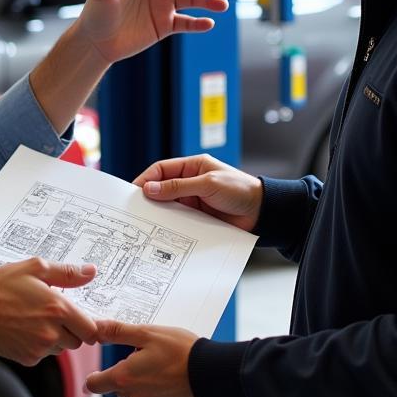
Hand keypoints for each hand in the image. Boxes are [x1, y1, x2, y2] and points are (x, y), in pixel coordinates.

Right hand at [0, 257, 96, 365]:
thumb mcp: (33, 268)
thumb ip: (66, 273)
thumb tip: (91, 272)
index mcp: (58, 308)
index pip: (92, 329)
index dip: (89, 323)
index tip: (80, 316)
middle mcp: (52, 332)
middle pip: (78, 340)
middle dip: (71, 329)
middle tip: (53, 313)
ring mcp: (39, 348)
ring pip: (61, 347)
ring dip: (56, 336)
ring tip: (35, 318)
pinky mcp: (28, 359)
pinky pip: (43, 354)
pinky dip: (39, 345)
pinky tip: (24, 329)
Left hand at [86, 320, 198, 396]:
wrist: (212, 374)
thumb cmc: (180, 352)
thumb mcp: (147, 334)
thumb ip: (118, 332)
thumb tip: (95, 329)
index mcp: (124, 378)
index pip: (93, 384)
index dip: (92, 375)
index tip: (97, 367)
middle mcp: (134, 396)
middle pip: (116, 385)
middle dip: (124, 370)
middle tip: (142, 352)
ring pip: (135, 391)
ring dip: (141, 378)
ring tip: (161, 360)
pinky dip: (156, 386)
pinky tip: (171, 373)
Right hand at [134, 154, 262, 231]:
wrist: (261, 213)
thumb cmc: (240, 190)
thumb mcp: (208, 184)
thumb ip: (179, 187)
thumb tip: (151, 188)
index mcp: (193, 166)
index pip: (162, 169)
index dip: (147, 179)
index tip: (134, 191)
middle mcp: (191, 183)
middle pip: (163, 188)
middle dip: (150, 197)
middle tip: (135, 208)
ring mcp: (194, 201)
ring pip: (169, 206)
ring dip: (160, 212)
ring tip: (147, 221)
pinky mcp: (198, 217)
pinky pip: (179, 220)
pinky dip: (171, 224)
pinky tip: (164, 230)